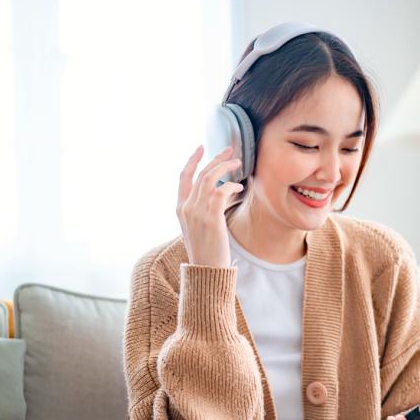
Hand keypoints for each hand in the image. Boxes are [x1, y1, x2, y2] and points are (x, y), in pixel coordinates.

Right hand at [177, 145, 243, 267]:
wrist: (206, 272)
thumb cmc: (208, 252)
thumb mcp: (201, 227)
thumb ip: (207, 208)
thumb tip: (223, 192)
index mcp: (180, 209)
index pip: (183, 178)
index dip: (192, 160)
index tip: (201, 148)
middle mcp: (186, 208)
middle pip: (200, 174)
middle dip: (215, 159)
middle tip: (230, 150)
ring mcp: (196, 213)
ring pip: (209, 179)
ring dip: (225, 168)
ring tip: (238, 163)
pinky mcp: (210, 218)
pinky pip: (220, 191)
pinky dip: (231, 186)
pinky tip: (239, 188)